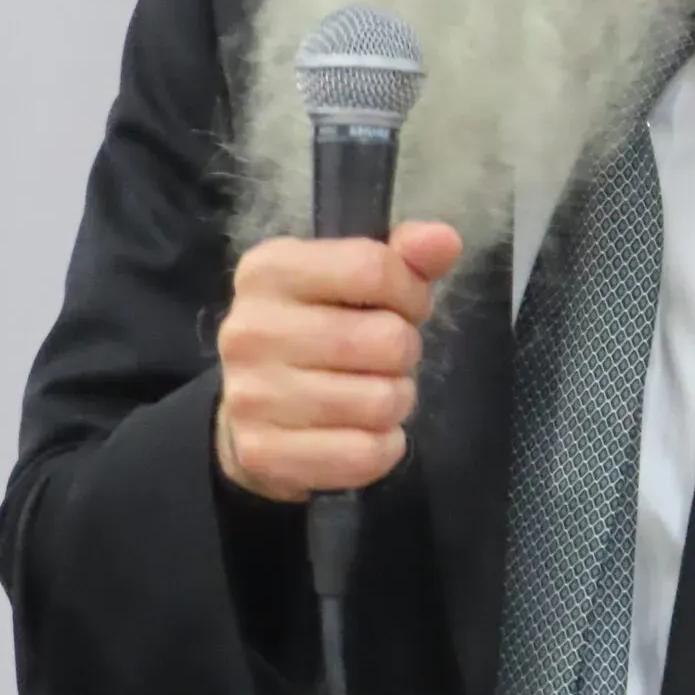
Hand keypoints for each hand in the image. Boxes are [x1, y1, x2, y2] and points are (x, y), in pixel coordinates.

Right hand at [214, 219, 460, 502]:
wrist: (251, 410)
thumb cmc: (316, 329)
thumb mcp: (351, 279)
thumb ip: (402, 255)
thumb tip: (444, 240)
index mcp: (269, 269)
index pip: (372, 268)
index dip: (409, 291)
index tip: (404, 307)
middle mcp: (251, 329)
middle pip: (385, 340)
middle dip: (403, 352)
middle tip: (383, 358)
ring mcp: (252, 395)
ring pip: (381, 401)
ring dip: (394, 401)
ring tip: (370, 393)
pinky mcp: (264, 453)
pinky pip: (364, 454)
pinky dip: (382, 447)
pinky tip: (362, 432)